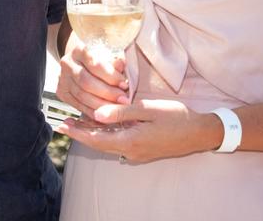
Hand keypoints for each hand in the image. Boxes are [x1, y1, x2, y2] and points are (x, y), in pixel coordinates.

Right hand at [55, 36, 128, 117]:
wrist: (81, 65)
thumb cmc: (99, 61)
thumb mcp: (109, 57)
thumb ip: (115, 63)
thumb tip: (122, 66)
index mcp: (79, 50)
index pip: (95, 64)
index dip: (111, 76)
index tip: (124, 85)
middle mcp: (67, 64)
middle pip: (86, 82)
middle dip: (107, 93)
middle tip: (123, 100)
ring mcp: (62, 79)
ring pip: (82, 96)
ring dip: (101, 105)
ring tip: (117, 108)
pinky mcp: (62, 93)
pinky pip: (78, 105)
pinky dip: (93, 111)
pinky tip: (105, 113)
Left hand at [55, 99, 219, 162]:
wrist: (200, 133)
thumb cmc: (176, 118)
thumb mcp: (148, 110)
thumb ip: (122, 112)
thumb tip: (97, 114)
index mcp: (130, 141)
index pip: (96, 139)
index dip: (77, 133)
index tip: (62, 126)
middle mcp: (131, 151)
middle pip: (99, 144)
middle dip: (80, 134)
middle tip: (64, 124)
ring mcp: (137, 152)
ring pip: (108, 144)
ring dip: (92, 135)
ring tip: (77, 123)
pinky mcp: (143, 150)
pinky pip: (118, 144)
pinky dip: (106, 135)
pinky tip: (101, 125)